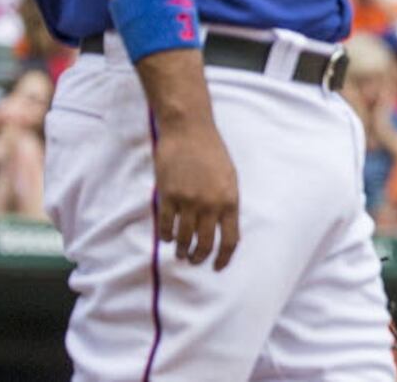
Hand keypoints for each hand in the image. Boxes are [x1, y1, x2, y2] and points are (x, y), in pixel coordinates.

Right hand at [152, 120, 240, 269]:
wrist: (189, 131)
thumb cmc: (212, 152)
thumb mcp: (229, 177)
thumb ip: (226, 202)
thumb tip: (222, 227)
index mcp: (230, 199)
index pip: (231, 239)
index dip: (224, 257)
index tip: (218, 266)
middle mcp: (210, 204)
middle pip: (205, 243)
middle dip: (200, 257)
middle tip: (195, 261)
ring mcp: (188, 201)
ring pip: (184, 238)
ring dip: (182, 250)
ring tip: (181, 253)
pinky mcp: (168, 197)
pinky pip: (165, 226)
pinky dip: (165, 236)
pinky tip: (167, 238)